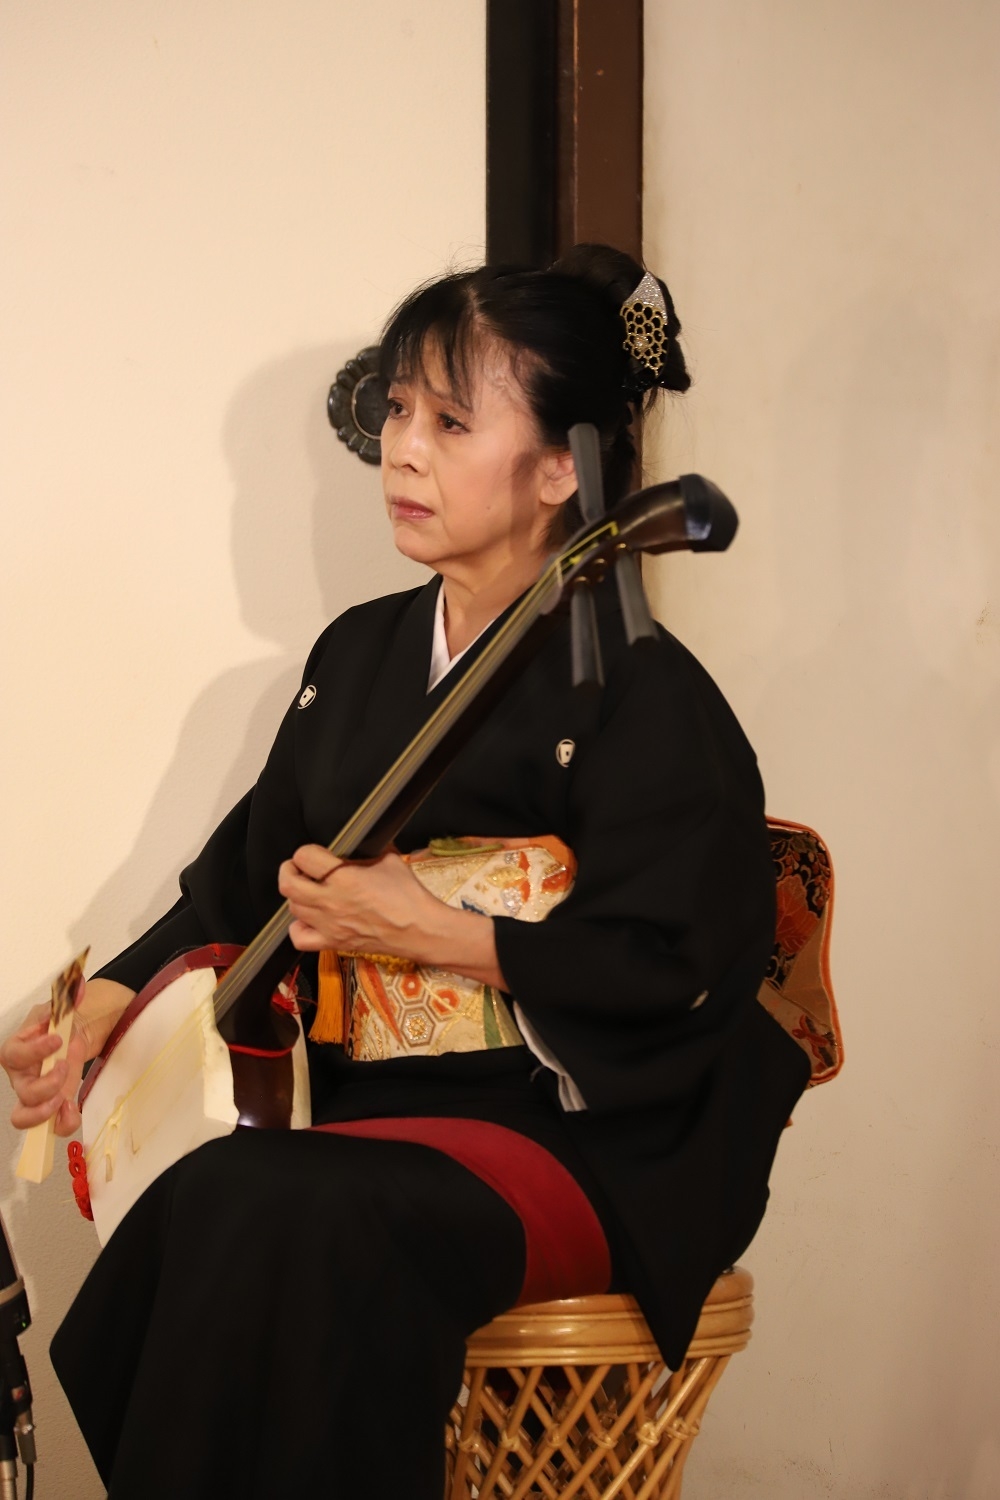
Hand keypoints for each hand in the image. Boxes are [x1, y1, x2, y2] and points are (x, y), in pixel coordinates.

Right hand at [1, 977, 133, 1135]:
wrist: (75, 1036)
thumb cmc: (60, 1025)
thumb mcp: (62, 1008)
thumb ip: (69, 997)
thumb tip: (77, 987)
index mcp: (18, 1049)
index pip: (14, 1054)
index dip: (34, 1050)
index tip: (57, 1039)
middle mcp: (22, 1076)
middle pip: (21, 1091)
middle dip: (45, 1085)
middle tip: (65, 1068)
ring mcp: (36, 1094)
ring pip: (25, 1116)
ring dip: (45, 1112)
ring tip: (64, 1099)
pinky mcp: (52, 1106)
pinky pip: (50, 1126)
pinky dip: (61, 1123)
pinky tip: (72, 1109)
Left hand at [278, 846, 505, 986]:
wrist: (419, 929)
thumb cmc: (409, 896)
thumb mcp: (390, 859)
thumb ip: (368, 849)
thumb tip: (359, 842)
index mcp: (343, 877)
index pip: (304, 856)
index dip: (307, 850)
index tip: (315, 852)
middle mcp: (330, 901)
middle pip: (288, 884)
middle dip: (290, 870)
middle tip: (300, 867)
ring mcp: (329, 924)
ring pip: (292, 908)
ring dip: (297, 896)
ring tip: (309, 890)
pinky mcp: (333, 942)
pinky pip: (299, 938)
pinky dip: (298, 927)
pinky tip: (310, 918)